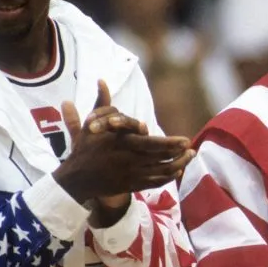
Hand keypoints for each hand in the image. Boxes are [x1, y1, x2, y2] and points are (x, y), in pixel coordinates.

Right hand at [53, 80, 195, 203]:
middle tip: (191, 148)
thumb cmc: (85, 149)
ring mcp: (131, 175)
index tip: (185, 140)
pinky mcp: (131, 186)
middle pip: (160, 157)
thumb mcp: (91, 125)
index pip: (151, 143)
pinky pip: (155, 182)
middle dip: (179, 153)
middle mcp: (128, 159)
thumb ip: (101, 104)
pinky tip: (178, 170)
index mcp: (120, 143)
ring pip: (160, 170)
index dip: (170, 143)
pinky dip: (168, 176)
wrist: (75, 180)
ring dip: (178, 164)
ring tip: (190, 157)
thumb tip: (101, 80)